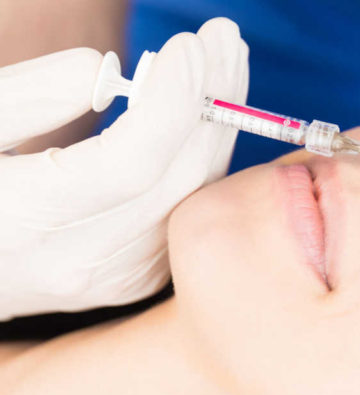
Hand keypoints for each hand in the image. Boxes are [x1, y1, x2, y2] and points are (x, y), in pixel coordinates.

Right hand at [0, 17, 247, 320]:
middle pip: (174, 180)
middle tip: (223, 38)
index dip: (170, 104)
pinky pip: (186, 212)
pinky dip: (205, 158)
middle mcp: (75, 261)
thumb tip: (104, 71)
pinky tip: (208, 113)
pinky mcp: (131, 279)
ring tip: (225, 63)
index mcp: (21, 221)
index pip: (127, 165)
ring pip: (192, 197)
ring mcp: (110, 277)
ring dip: (216, 126)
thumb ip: (26, 98)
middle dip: (207, 101)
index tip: (190, 46)